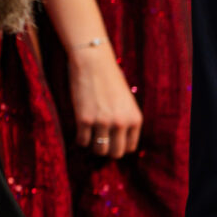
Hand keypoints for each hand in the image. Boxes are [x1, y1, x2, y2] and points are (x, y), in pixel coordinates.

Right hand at [67, 43, 142, 158]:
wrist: (94, 63)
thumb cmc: (110, 80)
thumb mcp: (126, 102)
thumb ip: (125, 120)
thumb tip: (117, 140)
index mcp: (135, 119)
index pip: (130, 147)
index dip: (120, 146)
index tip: (112, 142)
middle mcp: (121, 123)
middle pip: (116, 153)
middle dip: (108, 151)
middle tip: (100, 143)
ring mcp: (103, 122)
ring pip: (99, 151)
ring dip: (93, 146)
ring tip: (90, 137)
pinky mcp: (84, 119)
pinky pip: (82, 141)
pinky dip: (80, 140)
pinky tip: (80, 131)